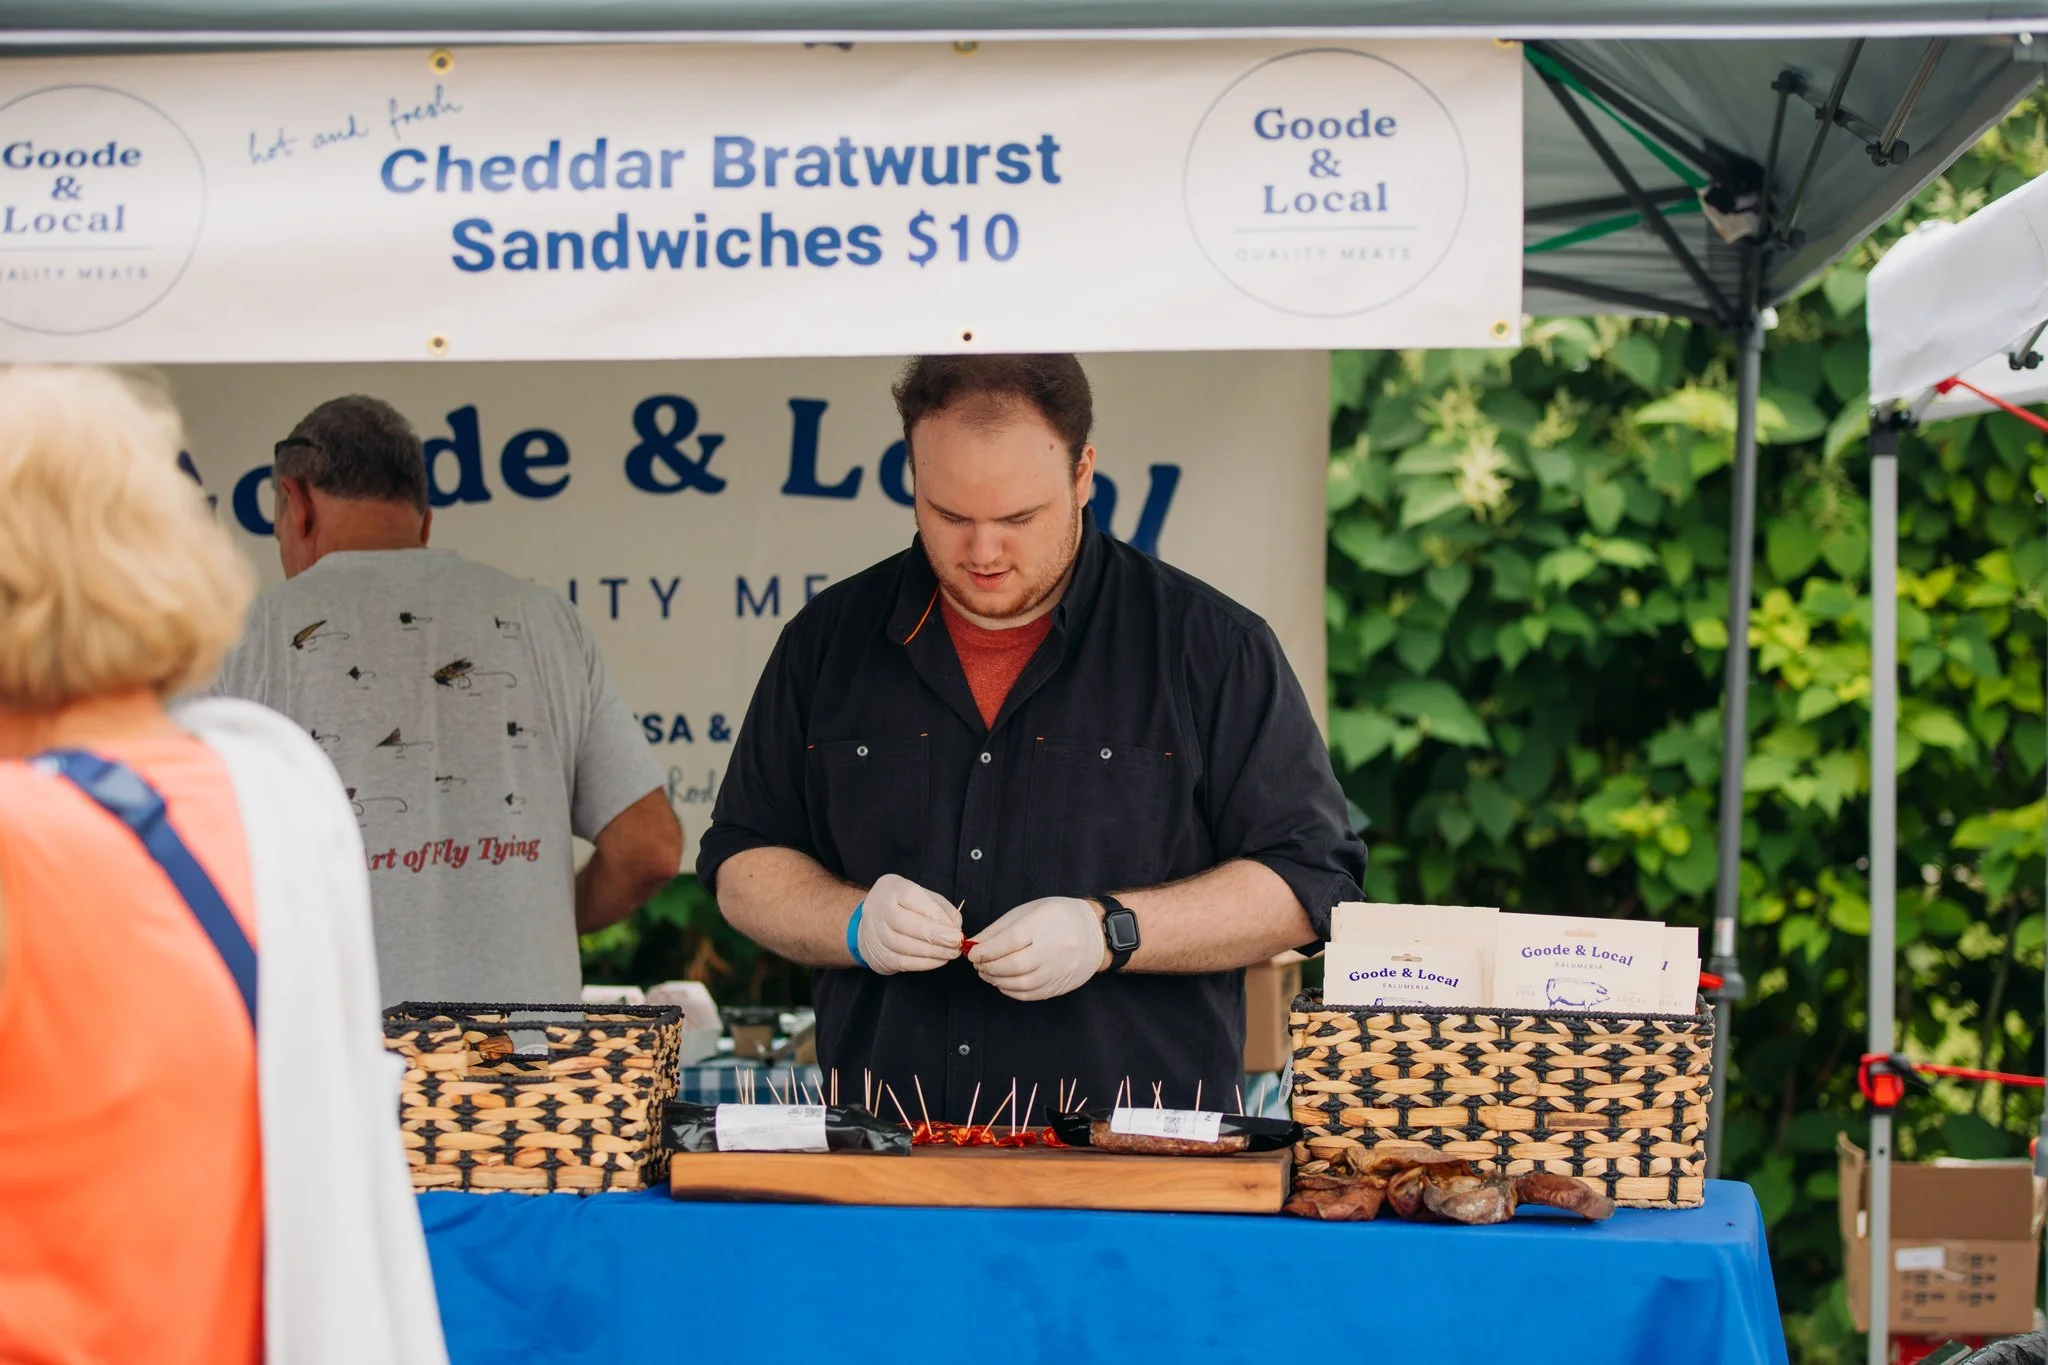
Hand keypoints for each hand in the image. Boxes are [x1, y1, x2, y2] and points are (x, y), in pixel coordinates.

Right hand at [855, 874, 962, 974]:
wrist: (870, 923)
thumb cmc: (903, 907)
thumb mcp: (921, 896)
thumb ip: (940, 908)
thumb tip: (956, 927)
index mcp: (890, 888)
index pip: (912, 897)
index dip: (935, 914)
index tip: (954, 927)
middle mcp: (877, 909)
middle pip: (906, 924)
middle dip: (936, 935)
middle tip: (956, 943)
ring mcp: (874, 933)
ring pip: (904, 946)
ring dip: (933, 952)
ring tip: (951, 953)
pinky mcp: (877, 955)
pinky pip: (902, 962)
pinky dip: (924, 963)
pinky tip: (938, 960)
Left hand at [968, 897, 1107, 1000]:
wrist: (1097, 933)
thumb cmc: (1060, 917)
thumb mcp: (1030, 911)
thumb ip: (1000, 928)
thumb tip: (974, 945)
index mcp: (1046, 921)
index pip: (1009, 941)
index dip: (986, 951)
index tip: (973, 954)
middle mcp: (1056, 946)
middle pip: (1014, 965)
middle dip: (989, 968)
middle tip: (979, 966)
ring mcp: (1061, 968)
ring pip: (1022, 983)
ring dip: (998, 981)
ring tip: (988, 974)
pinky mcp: (1063, 984)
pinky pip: (1032, 994)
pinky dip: (1012, 991)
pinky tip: (1003, 983)